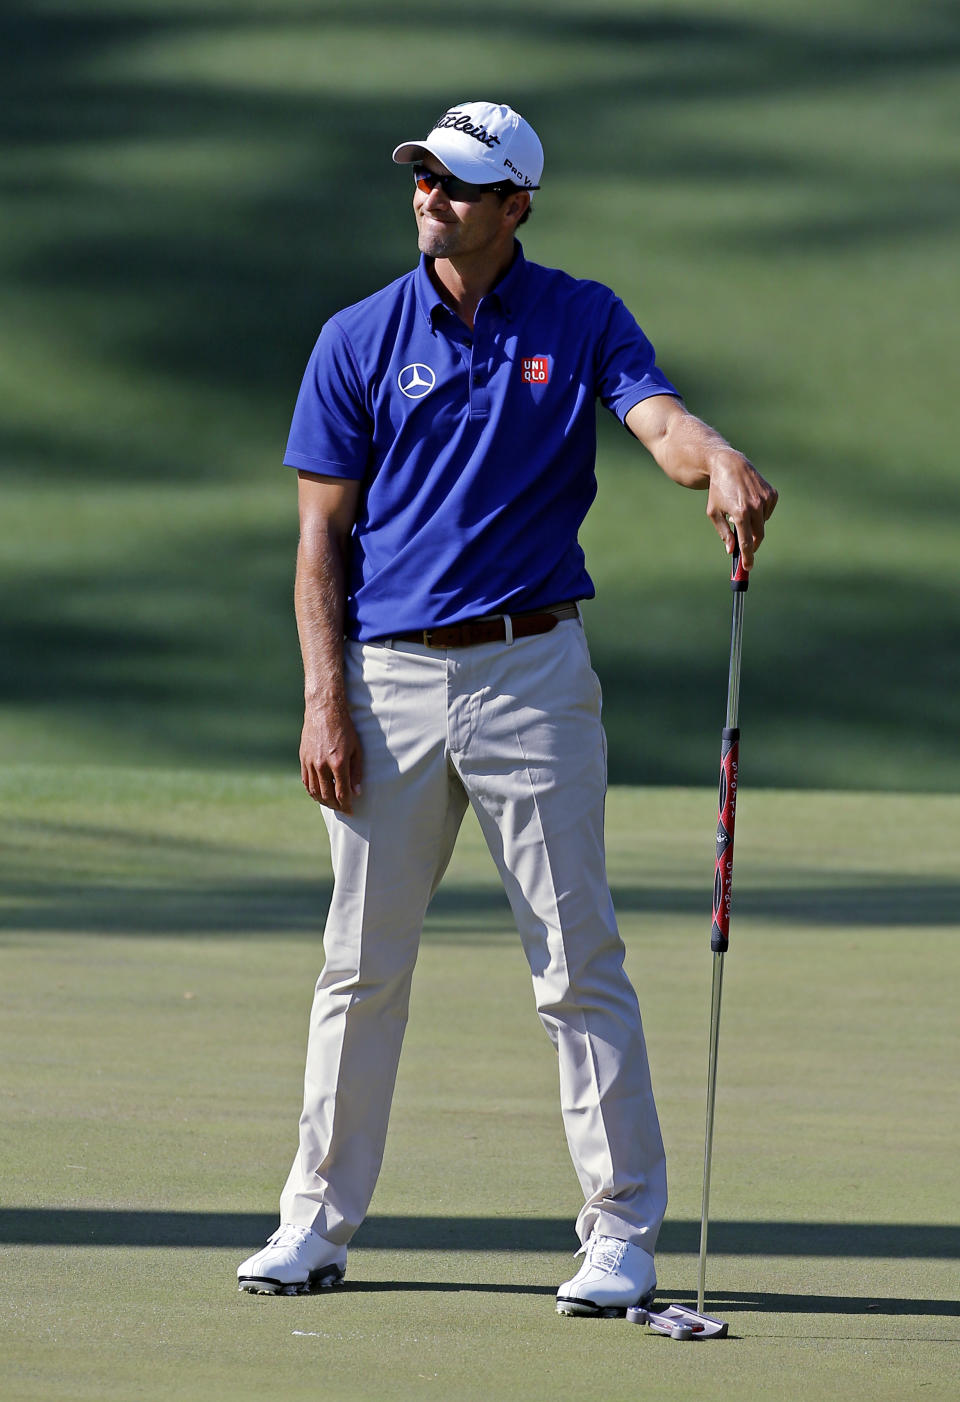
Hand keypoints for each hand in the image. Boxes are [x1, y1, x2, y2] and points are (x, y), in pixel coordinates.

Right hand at [300, 698, 363, 813]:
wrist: (324, 710)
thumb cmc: (345, 728)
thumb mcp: (357, 749)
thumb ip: (357, 772)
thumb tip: (357, 792)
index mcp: (338, 763)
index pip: (342, 793)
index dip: (347, 805)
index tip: (351, 811)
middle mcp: (322, 765)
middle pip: (327, 795)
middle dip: (336, 806)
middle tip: (342, 809)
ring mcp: (310, 762)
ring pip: (314, 791)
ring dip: (323, 801)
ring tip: (331, 804)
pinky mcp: (303, 759)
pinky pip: (306, 781)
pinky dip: (312, 791)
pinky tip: (319, 794)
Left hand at [705, 451, 777, 568]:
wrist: (729, 464)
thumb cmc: (718, 490)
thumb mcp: (714, 512)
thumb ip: (724, 533)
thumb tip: (732, 550)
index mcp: (740, 513)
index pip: (746, 542)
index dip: (748, 557)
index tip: (748, 567)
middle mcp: (755, 507)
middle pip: (758, 536)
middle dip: (752, 545)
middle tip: (746, 550)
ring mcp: (766, 500)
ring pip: (763, 524)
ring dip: (754, 525)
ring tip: (741, 512)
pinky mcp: (772, 494)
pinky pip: (768, 512)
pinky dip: (760, 513)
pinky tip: (750, 503)